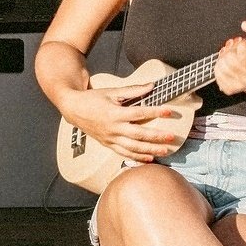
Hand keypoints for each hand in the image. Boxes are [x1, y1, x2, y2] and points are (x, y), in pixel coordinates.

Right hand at [61, 85, 189, 163]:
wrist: (74, 109)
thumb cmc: (93, 99)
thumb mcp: (112, 92)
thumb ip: (133, 90)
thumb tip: (151, 86)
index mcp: (114, 113)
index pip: (139, 113)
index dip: (155, 112)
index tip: (169, 111)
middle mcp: (113, 128)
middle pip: (138, 135)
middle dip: (156, 137)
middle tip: (171, 137)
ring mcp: (110, 138)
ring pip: (133, 148)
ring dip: (150, 150)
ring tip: (165, 151)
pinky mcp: (108, 144)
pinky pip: (124, 154)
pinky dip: (137, 158)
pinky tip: (149, 159)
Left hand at [214, 28, 245, 97]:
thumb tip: (245, 25)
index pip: (242, 49)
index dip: (243, 44)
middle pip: (229, 57)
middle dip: (232, 50)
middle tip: (237, 50)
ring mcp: (238, 84)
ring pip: (221, 65)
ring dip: (224, 58)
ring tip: (232, 56)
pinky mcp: (229, 88)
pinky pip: (217, 73)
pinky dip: (220, 67)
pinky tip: (227, 64)